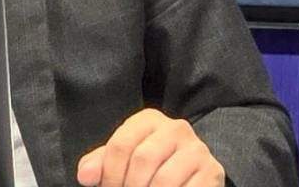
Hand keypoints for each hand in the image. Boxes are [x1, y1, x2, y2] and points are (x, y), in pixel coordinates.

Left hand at [77, 109, 224, 186]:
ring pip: (164, 179)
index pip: (121, 144)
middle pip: (142, 159)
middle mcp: (176, 128)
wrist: (188, 178)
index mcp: (150, 120)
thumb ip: (101, 164)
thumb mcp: (123, 162)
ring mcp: (197, 150)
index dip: (110, 174)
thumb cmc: (149, 170)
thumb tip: (86, 176)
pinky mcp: (212, 172)